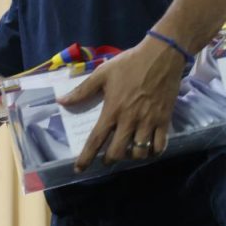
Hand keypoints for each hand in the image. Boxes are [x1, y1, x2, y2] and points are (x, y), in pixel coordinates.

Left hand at [59, 36, 184, 171]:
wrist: (162, 55)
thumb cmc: (130, 63)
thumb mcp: (103, 73)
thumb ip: (83, 90)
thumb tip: (61, 101)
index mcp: (112, 110)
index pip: (96, 140)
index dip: (86, 157)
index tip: (79, 169)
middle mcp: (130, 120)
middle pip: (118, 152)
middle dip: (110, 160)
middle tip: (107, 158)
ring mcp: (149, 122)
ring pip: (140, 153)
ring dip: (132, 157)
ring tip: (129, 152)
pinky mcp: (165, 120)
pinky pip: (160, 145)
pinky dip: (154, 152)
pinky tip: (149, 148)